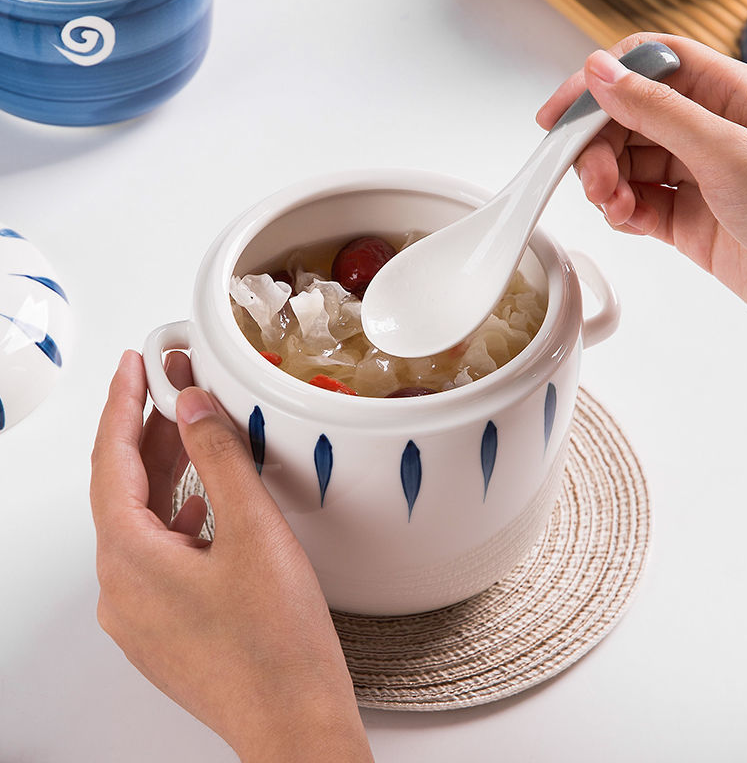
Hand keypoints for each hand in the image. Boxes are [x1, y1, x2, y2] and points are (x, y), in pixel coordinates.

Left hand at [90, 351, 372, 762]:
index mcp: (130, 560)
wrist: (296, 722)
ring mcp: (141, 614)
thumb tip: (192, 407)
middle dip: (147, 433)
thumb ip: (219, 457)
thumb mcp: (253, 531)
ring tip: (194, 433)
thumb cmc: (278, 644)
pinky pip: (159, 553)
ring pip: (143, 522)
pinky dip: (179, 515)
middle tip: (171, 386)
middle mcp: (122, 589)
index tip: (134, 365)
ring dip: (166, 474)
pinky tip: (207, 503)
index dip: (122, 404)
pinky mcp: (165, 628)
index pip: (110, 461)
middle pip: (124, 490)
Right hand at [537, 32, 746, 342]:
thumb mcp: (726, 151)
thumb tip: (602, 73)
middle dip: (599, 148)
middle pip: (626, 119)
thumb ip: (657, 111)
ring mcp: (695, 176)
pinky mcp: (685, 219)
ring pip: (625, 164)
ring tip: (615, 205)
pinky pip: (635, 205)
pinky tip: (628, 220)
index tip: (562, 116)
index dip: (599, 84)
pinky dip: (621, 213)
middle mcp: (707, 131)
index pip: (646, 66)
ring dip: (608, 184)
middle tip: (595, 180)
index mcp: (726, 94)